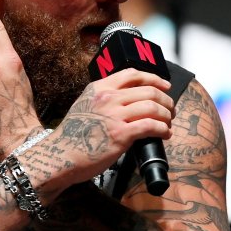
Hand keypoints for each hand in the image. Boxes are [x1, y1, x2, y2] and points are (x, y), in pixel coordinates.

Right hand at [23, 68, 174, 194]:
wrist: (61, 156)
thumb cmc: (73, 135)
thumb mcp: (84, 105)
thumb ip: (103, 97)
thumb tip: (128, 98)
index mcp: (99, 88)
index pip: (132, 74)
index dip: (154, 78)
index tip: (165, 85)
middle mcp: (108, 98)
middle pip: (148, 90)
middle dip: (165, 100)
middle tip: (170, 109)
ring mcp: (114, 116)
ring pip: (153, 107)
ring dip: (166, 115)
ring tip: (168, 123)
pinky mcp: (121, 134)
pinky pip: (151, 126)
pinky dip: (163, 129)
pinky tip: (165, 134)